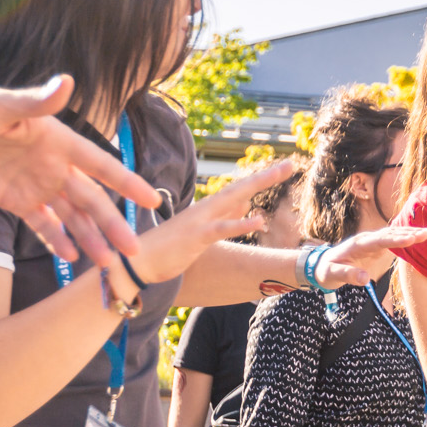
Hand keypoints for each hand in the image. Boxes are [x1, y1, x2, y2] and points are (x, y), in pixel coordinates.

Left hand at [0, 73, 162, 266]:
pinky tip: (71, 258)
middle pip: (92, 200)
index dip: (127, 184)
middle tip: (133, 251)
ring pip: (71, 217)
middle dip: (113, 225)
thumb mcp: (2, 106)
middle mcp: (55, 166)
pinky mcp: (15, 201)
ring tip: (106, 264)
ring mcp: (37, 185)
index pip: (102, 166)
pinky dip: (57, 240)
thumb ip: (37, 102)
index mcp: (60, 141)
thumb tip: (67, 82)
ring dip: (90, 238)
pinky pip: (42, 225)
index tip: (152, 202)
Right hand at [127, 158, 298, 286]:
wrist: (135, 262)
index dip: (260, 180)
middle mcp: (205, 209)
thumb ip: (223, 218)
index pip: (238, 191)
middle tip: (291, 164)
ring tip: (281, 173)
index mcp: (206, 210)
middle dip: (266, 175)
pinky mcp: (196, 237)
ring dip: (258, 184)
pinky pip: (221, 229)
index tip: (283, 170)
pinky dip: (240, 223)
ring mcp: (200, 221)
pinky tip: (259, 220)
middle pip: (241, 188)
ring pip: (233, 198)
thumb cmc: (167, 250)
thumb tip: (247, 206)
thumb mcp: (201, 233)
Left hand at [316, 224, 426, 288]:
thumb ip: (348, 275)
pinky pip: (393, 240)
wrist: (322, 265)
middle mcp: (367, 240)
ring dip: (410, 233)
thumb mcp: (332, 274)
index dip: (396, 239)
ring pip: (394, 235)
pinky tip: (418, 237)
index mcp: (358, 244)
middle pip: (391, 234)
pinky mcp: (376, 247)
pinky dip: (406, 238)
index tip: (411, 239)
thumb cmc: (326, 270)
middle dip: (409, 233)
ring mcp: (373, 242)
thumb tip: (365, 280)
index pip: (380, 240)